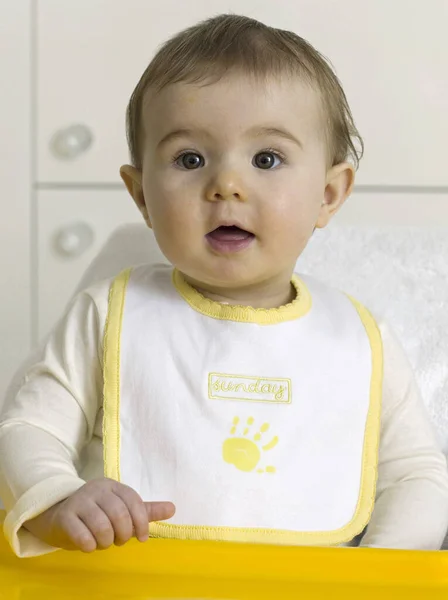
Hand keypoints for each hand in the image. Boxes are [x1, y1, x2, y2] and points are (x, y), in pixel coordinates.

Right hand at [23, 478, 174, 551]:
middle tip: (118, 541)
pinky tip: (89, 546)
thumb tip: (173, 509)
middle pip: (119, 514)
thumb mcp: (123, 510)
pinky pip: (82, 534)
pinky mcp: (65, 516)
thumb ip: (146, 511)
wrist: (60, 516)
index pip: (134, 501)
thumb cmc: (97, 514)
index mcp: (113, 486)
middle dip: (123, 534)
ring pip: (101, 526)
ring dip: (106, 542)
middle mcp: (97, 489)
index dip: (141, 523)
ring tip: (103, 543)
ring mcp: (79, 501)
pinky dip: (89, 545)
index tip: (142, 538)